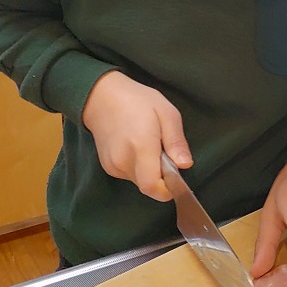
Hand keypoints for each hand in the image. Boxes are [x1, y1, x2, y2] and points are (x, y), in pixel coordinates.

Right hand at [82, 71, 191, 199]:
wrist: (101, 97)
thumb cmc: (138, 100)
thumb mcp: (166, 113)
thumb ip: (176, 141)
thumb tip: (185, 165)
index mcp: (140, 146)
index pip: (153, 187)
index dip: (168, 189)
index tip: (177, 178)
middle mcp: (123, 161)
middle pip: (148, 186)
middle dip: (161, 177)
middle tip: (165, 153)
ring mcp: (112, 166)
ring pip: (140, 181)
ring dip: (150, 171)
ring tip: (149, 146)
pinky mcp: (107, 167)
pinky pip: (130, 176)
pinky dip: (139, 168)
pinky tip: (137, 148)